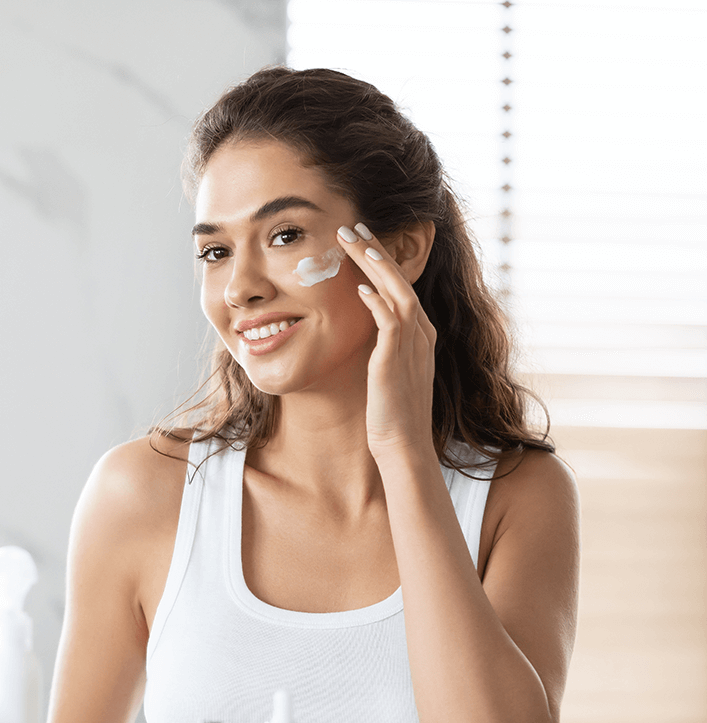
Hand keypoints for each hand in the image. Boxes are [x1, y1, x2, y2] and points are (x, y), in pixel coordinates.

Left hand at [338, 222, 436, 463]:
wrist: (402, 444)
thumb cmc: (391, 411)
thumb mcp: (388, 369)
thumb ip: (384, 344)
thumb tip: (367, 326)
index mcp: (420, 333)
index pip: (400, 285)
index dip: (381, 260)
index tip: (361, 239)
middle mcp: (421, 333)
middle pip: (400, 280)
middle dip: (376, 250)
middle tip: (353, 226)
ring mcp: (412, 344)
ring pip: (396, 292)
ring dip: (374, 265)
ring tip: (352, 242)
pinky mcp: (397, 359)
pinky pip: (390, 321)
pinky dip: (376, 302)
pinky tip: (358, 288)